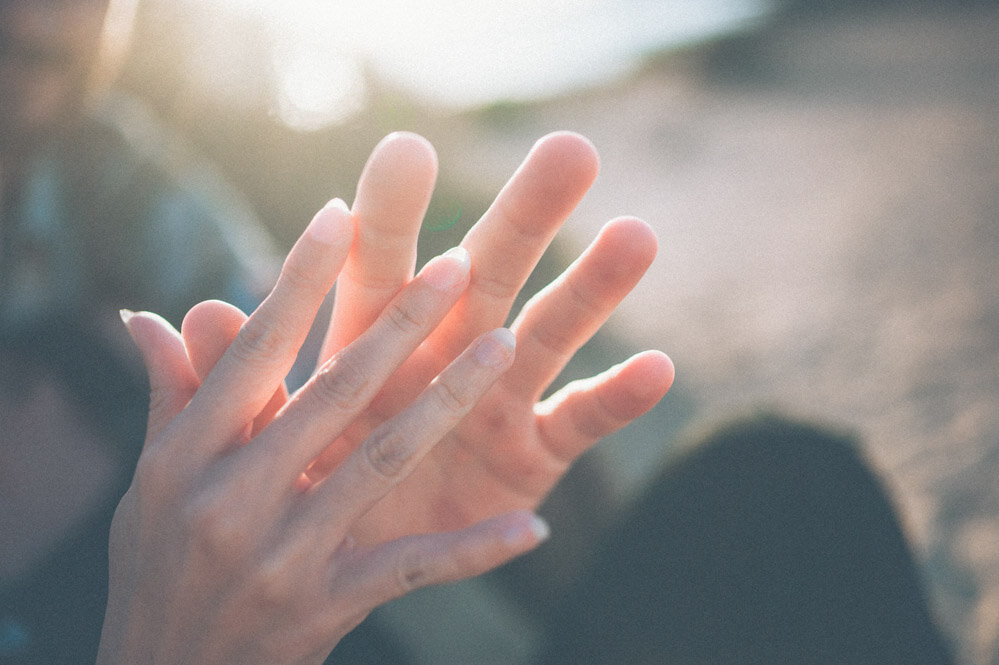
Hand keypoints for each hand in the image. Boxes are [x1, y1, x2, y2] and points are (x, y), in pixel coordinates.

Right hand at [98, 201, 548, 664]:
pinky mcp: (327, 603)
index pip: (255, 350)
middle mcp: (232, 496)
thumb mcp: (153, 479)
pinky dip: (472, 551)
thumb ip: (173, 394)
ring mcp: (284, 552)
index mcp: (188, 453)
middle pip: (334, 392)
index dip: (298, 279)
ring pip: (381, 459)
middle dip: (400, 323)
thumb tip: (152, 314)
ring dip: (446, 399)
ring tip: (506, 345)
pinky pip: (412, 569)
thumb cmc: (161, 563)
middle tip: (459, 262)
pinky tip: (532, 529)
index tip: (343, 213)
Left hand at [182, 132, 673, 545]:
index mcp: (373, 342)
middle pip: (488, 274)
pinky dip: (618, 401)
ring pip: (550, 333)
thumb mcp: (270, 439)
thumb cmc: (309, 485)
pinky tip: (659, 369)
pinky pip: (581, 423)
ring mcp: (496, 398)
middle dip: (525, 216)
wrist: (350, 562)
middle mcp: (443, 353)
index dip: (391, 215)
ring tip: (637, 237)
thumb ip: (238, 382)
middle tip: (570, 152)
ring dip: (593, 290)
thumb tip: (189, 317)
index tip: (404, 153)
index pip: (381, 266)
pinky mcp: (534, 454)